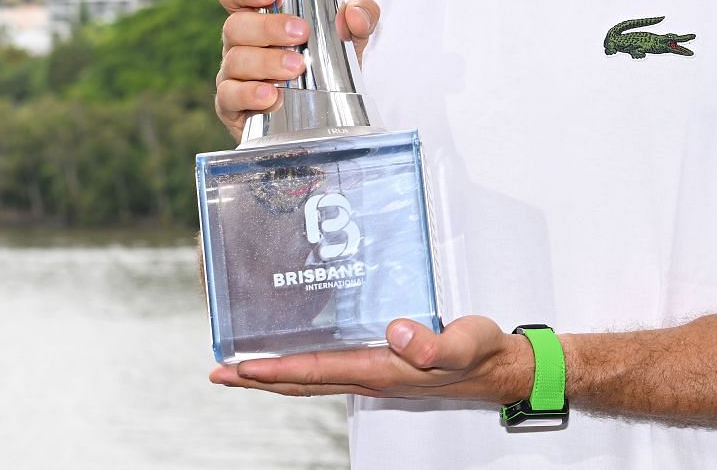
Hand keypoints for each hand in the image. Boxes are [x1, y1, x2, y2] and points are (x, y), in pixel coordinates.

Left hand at [209, 316, 531, 402]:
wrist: (497, 369)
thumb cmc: (480, 353)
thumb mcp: (464, 342)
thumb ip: (433, 343)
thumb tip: (397, 333)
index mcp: (382, 371)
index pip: (316, 371)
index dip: (275, 370)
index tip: (239, 367)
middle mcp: (370, 376)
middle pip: (302, 383)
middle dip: (258, 379)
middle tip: (218, 373)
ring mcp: (374, 374)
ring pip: (312, 379)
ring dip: (274, 376)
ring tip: (240, 368)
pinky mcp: (381, 365)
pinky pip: (329, 369)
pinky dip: (301, 366)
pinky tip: (294, 354)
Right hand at [214, 0, 381, 141]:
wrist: (326, 116)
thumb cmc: (327, 68)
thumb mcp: (351, 38)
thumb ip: (362, 16)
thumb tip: (354, 14)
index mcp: (259, 18)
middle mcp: (240, 43)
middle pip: (235, 26)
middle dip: (268, 27)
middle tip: (300, 34)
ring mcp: (233, 75)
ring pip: (235, 61)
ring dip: (266, 62)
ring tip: (296, 68)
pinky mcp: (232, 107)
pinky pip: (229, 97)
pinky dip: (250, 95)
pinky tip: (272, 96)